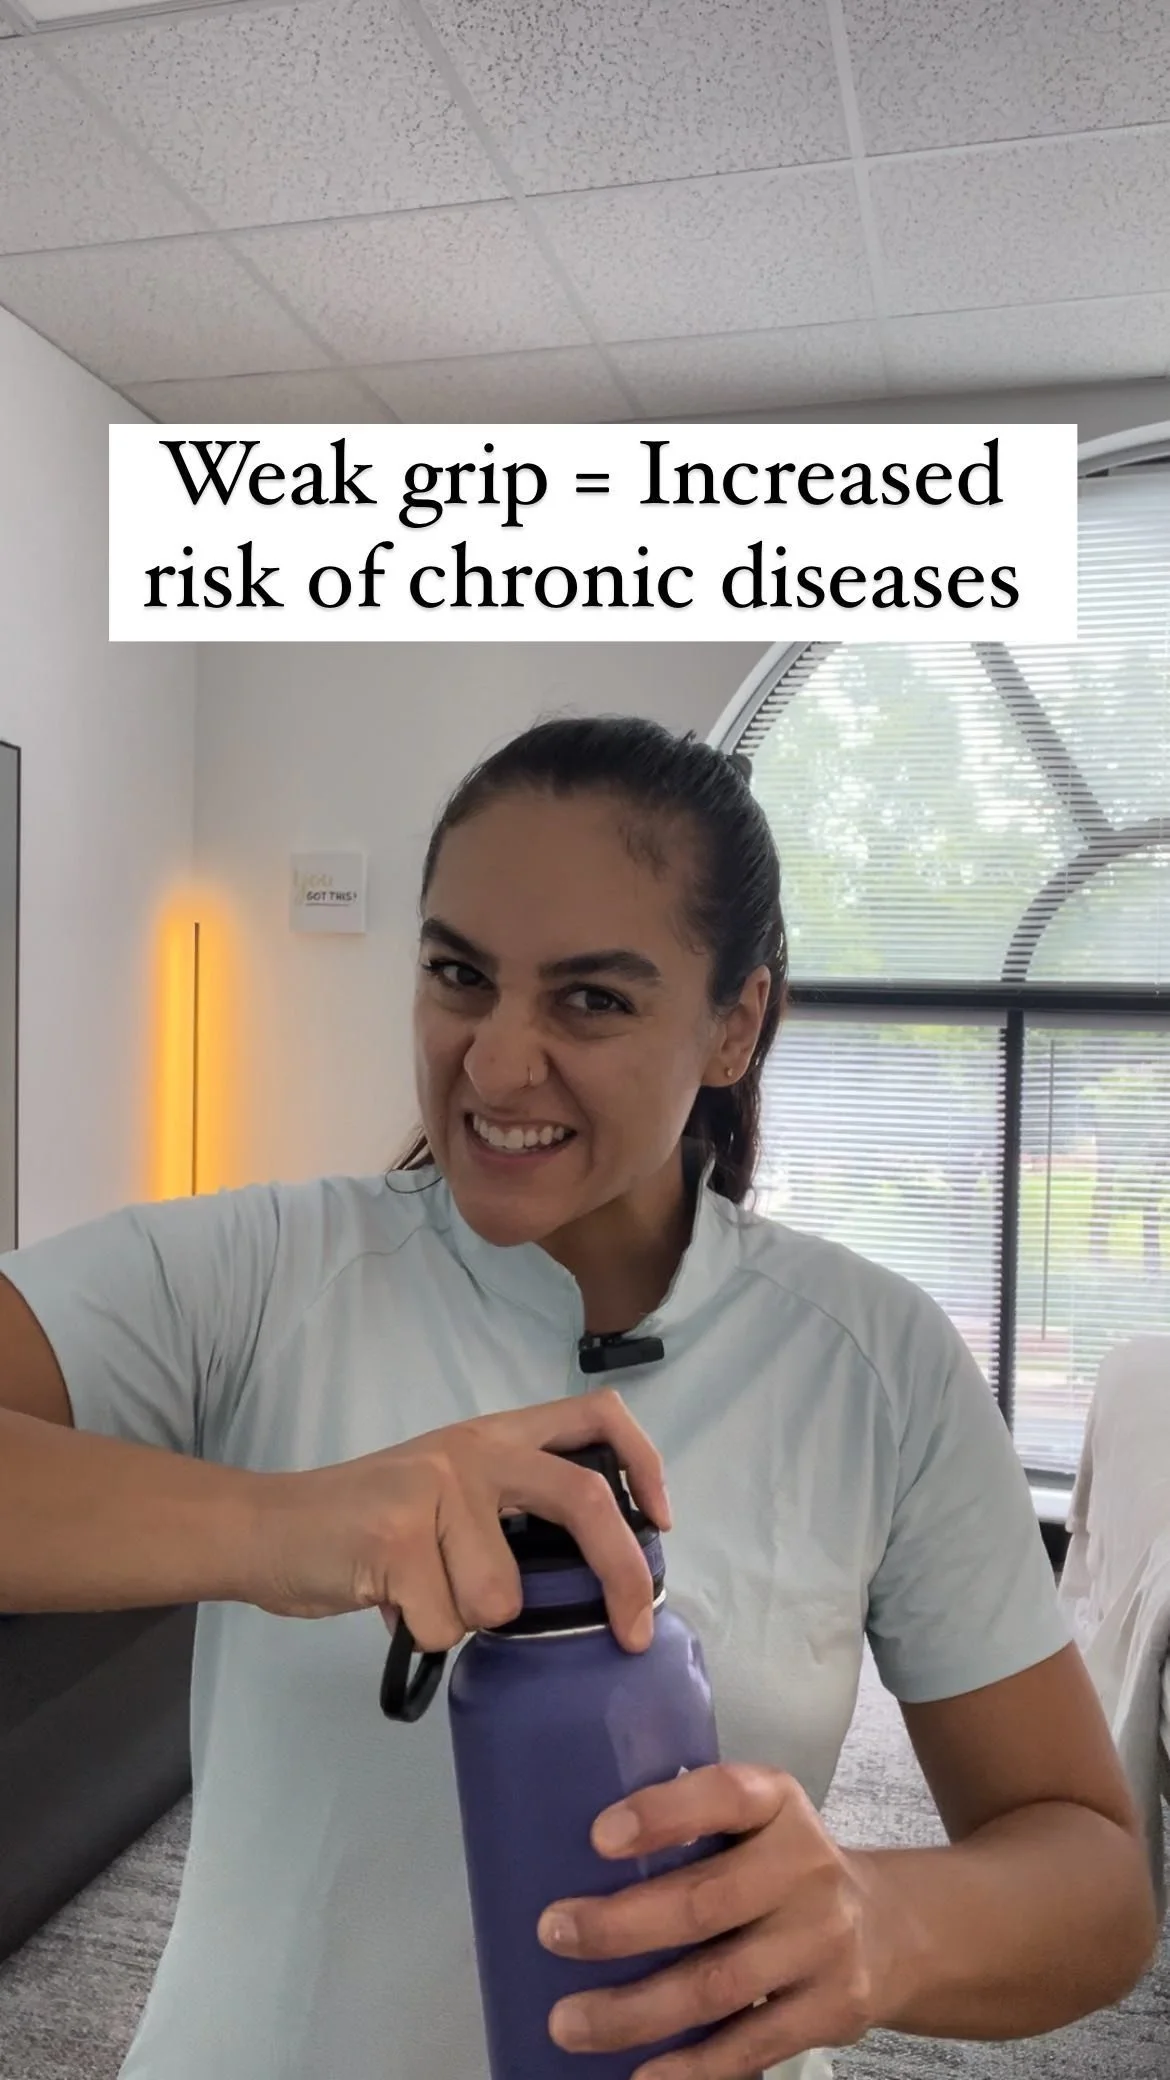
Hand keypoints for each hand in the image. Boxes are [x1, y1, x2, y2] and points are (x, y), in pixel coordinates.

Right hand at [249, 1387, 669, 1652]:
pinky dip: (418, 1634)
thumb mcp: (445, 1495)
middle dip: (622, 1574)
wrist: (267, 1528)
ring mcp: (436, 1490)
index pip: (594, 1415)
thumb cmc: (362, 1526)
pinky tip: (385, 1601)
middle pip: (583, 1501)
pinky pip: (444, 1624)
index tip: (661, 1522)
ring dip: (462, 1618)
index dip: (645, 1461)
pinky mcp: (397, 1537)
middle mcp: (473, 1452)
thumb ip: (507, 1515)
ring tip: (416, 1593)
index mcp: (493, 1438)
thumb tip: (583, 1582)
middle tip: (633, 1633)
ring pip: (502, 1598)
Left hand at [537, 1764, 885, 2078]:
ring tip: (570, 2022)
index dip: (662, 1813)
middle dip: (620, 1926)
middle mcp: (807, 1867)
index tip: (598, 1838)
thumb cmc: (785, 1870)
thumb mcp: (757, 1823)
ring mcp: (823, 1943)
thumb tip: (576, 1868)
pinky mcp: (832, 2010)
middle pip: (705, 1903)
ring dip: (635, 2010)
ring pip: (717, 1985)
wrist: (892, 1929)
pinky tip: (640, 2074)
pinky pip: (750, 2044)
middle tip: (554, 1935)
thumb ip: (694, 1830)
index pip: (724, 1796)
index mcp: (778, 1804)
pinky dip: (690, 2067)